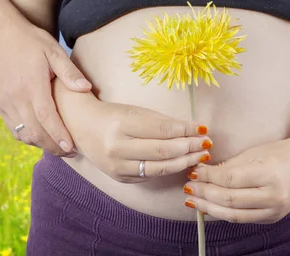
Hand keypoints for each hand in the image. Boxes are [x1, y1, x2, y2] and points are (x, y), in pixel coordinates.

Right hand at [0, 18, 91, 156]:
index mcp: (31, 85)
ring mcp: (4, 102)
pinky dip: (27, 137)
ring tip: (58, 147)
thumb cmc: (30, 41)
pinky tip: (41, 136)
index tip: (71, 146)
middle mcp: (15, 97)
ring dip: (41, 144)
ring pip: (23, 134)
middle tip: (71, 151)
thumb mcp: (54, 51)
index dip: (59, 135)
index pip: (46, 118)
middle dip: (53, 146)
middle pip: (34, 132)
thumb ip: (69, 72)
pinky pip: (13, 128)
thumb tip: (87, 89)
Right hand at [67, 98, 212, 183]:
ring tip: (200, 156)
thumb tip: (195, 130)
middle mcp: (117, 148)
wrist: (83, 127)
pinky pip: (150, 175)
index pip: (163, 130)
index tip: (203, 129)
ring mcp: (117, 166)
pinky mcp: (120, 178)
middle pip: (163, 151)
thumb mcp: (137, 111)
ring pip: (159, 168)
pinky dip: (169, 169)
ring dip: (184, 162)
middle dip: (189, 148)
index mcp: (122, 125)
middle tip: (207, 144)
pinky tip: (182, 163)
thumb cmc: (115, 115)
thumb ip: (164, 122)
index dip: (186, 130)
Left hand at [181, 136, 289, 223]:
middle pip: (229, 199)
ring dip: (209, 208)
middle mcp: (274, 196)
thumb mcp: (254, 153)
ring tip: (193, 200)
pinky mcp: (273, 218)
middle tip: (189, 186)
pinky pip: (242, 219)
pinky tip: (210, 206)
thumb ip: (229, 166)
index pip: (229, 180)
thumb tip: (202, 173)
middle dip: (204, 193)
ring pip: (234, 215)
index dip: (207, 177)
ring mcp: (275, 211)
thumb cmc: (281, 153)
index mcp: (269, 174)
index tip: (194, 172)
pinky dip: (224, 213)